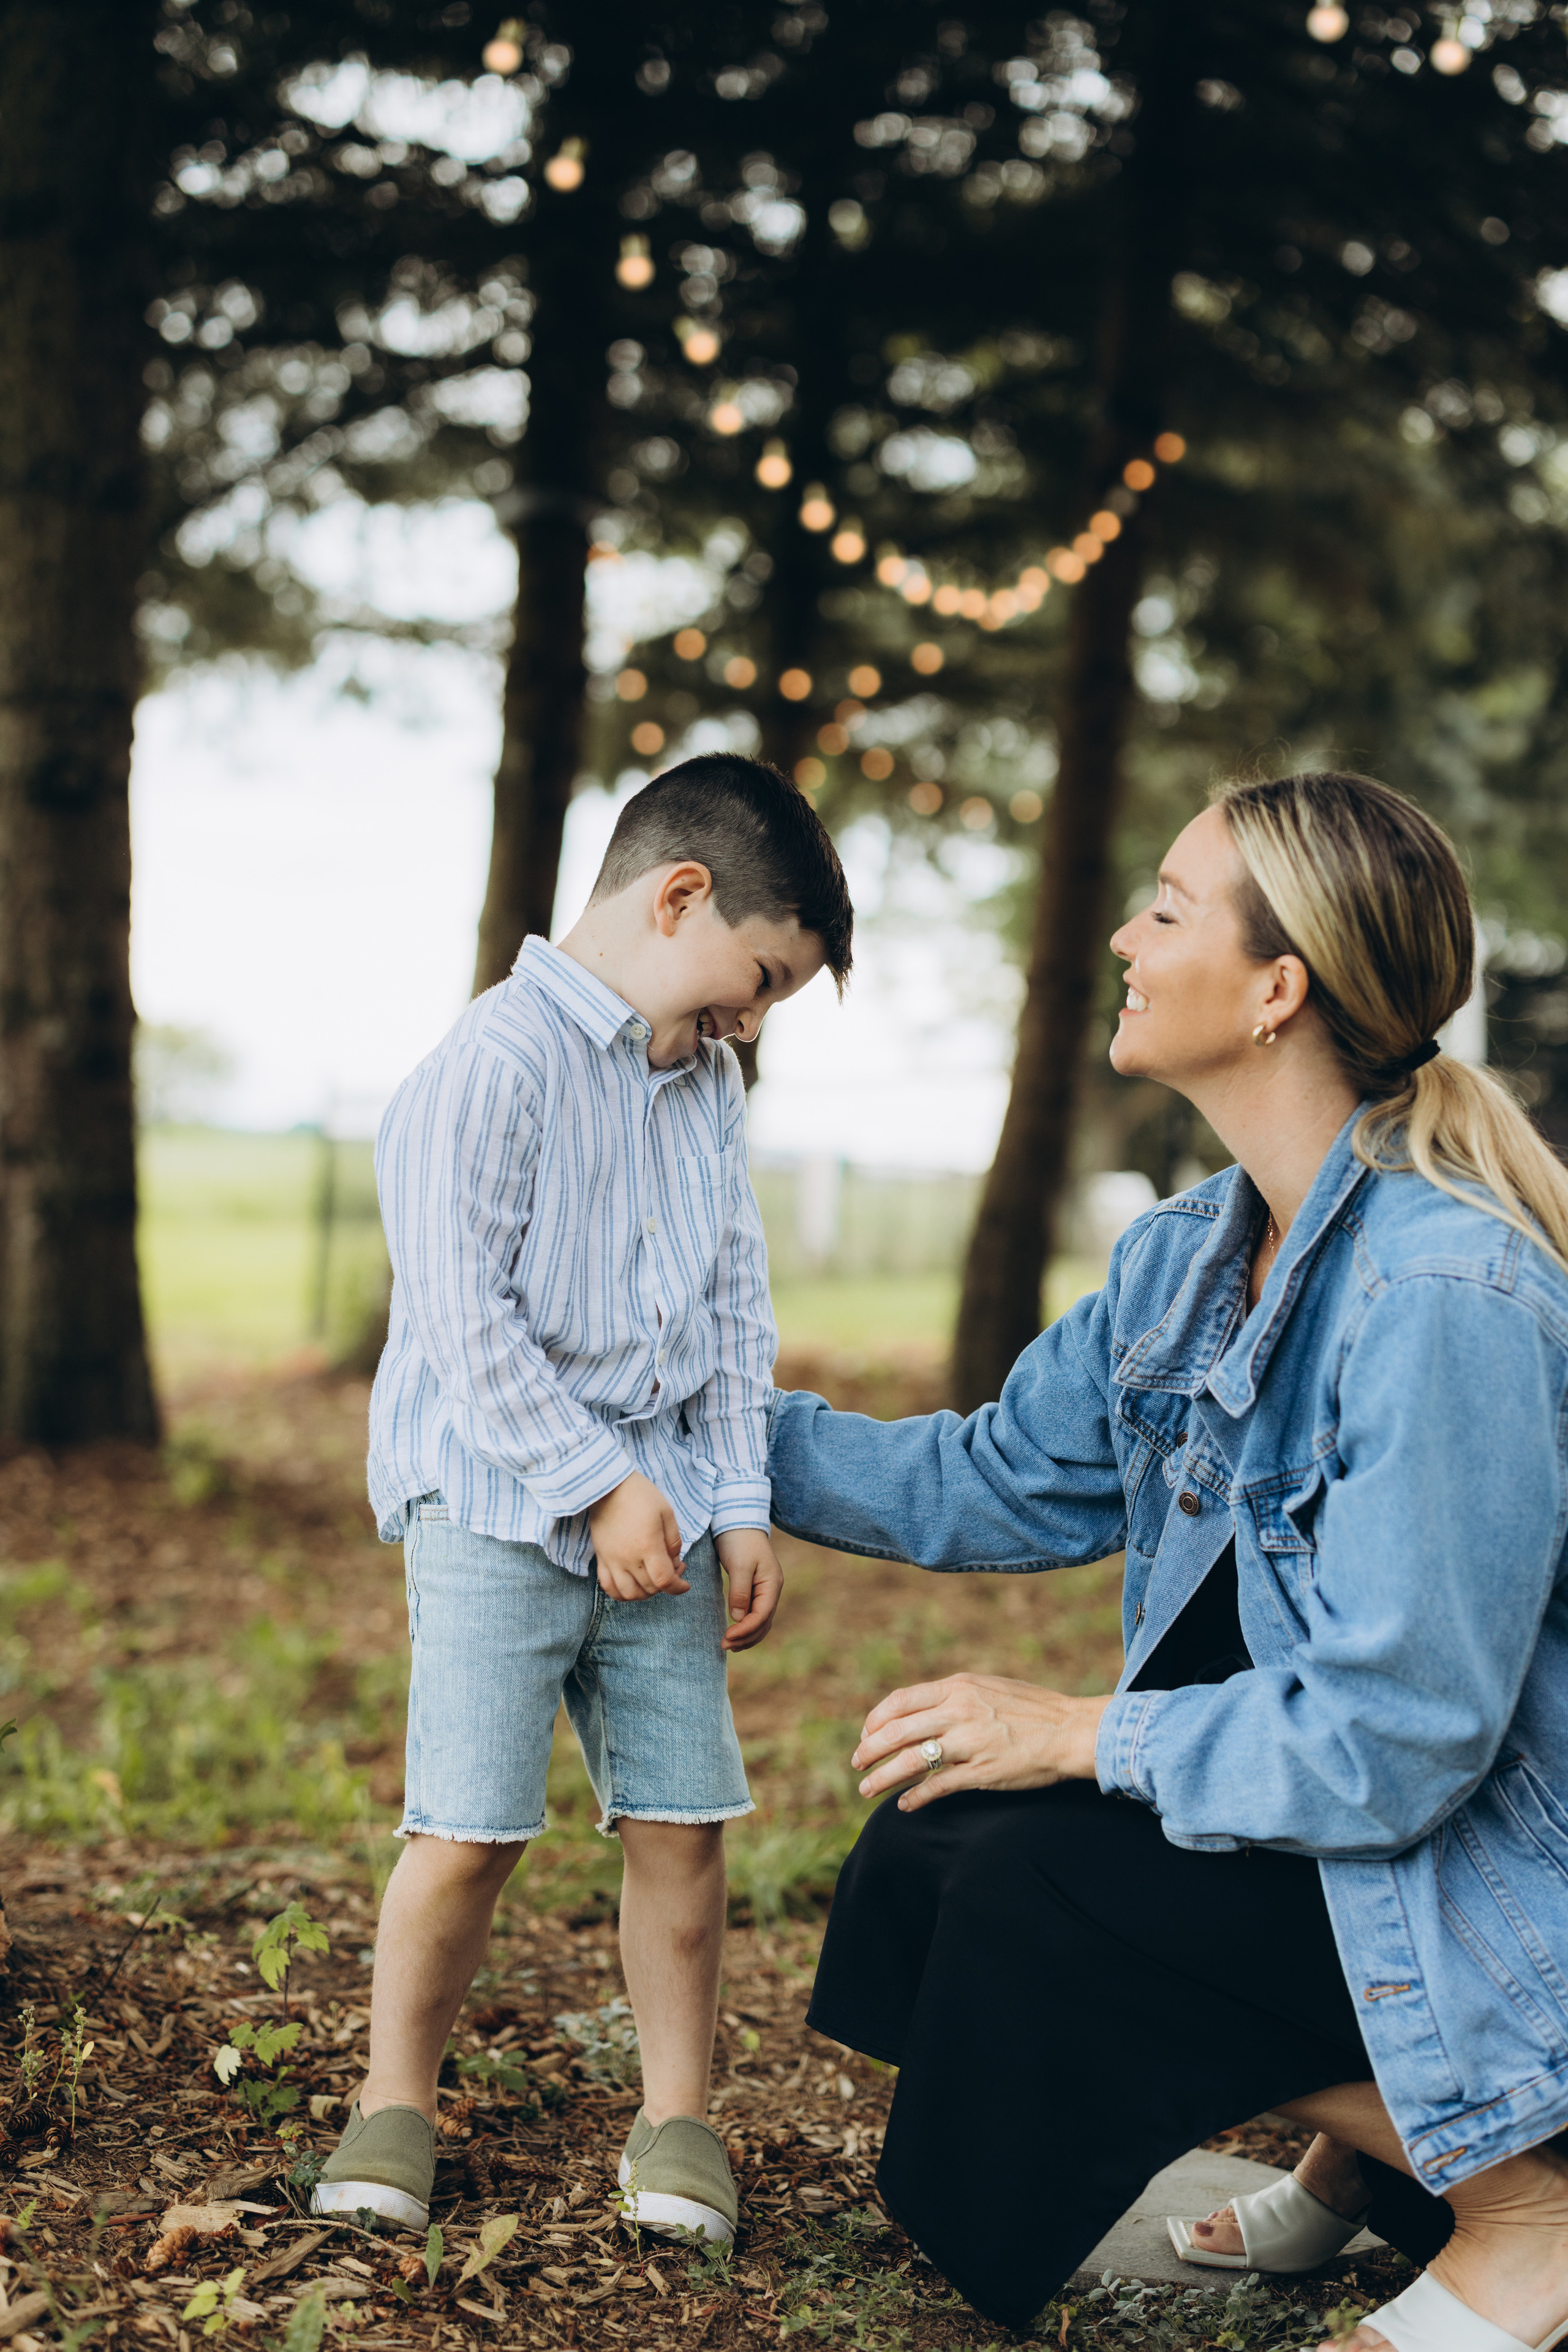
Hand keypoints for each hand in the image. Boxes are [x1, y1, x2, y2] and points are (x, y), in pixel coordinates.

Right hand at [588, 1471, 688, 1600]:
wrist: (608, 1486)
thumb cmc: (640, 1495)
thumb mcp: (666, 1513)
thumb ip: (674, 1541)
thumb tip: (675, 1562)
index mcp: (648, 1546)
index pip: (664, 1581)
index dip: (678, 1587)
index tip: (685, 1584)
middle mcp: (628, 1558)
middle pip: (649, 1588)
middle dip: (666, 1585)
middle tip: (673, 1569)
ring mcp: (612, 1560)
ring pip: (628, 1594)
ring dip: (645, 1593)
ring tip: (653, 1580)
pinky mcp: (601, 1558)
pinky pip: (608, 1587)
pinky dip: (621, 1593)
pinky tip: (631, 1586)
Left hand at [715, 1528, 783, 1650]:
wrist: (738, 1521)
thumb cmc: (739, 1540)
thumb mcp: (740, 1565)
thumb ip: (740, 1592)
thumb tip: (738, 1618)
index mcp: (772, 1584)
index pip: (762, 1615)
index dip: (745, 1630)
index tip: (727, 1637)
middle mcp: (772, 1590)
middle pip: (764, 1623)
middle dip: (746, 1637)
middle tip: (724, 1646)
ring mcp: (765, 1590)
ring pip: (760, 1621)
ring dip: (747, 1635)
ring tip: (729, 1645)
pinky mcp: (755, 1589)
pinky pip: (754, 1614)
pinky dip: (746, 1626)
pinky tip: (735, 1633)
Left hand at [851, 1673, 1112, 1812]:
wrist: (1071, 1730)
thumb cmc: (1033, 1708)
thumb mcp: (989, 1686)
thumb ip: (956, 1695)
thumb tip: (924, 1707)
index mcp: (958, 1687)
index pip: (900, 1701)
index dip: (876, 1719)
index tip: (866, 1734)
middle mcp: (959, 1711)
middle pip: (897, 1731)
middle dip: (870, 1750)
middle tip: (856, 1764)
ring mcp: (970, 1742)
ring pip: (912, 1760)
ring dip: (883, 1777)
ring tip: (866, 1790)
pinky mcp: (982, 1772)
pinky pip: (939, 1786)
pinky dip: (916, 1797)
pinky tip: (905, 1806)